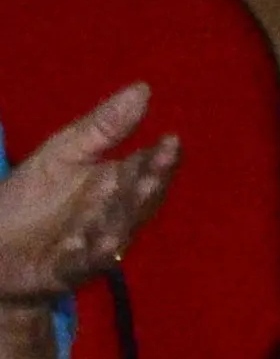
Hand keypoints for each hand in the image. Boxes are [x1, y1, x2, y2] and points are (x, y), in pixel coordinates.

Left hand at [0, 84, 176, 300]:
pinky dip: (89, 256)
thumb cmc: (30, 199)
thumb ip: (104, 127)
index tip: (170, 140)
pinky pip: (82, 264)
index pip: (144, 168)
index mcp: (116, 183)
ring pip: (116, 232)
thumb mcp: (62, 154)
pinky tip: (92, 244)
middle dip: (148, 186)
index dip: (159, 158)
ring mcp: (94, 245)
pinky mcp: (68, 270)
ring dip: (125, 219)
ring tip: (133, 201)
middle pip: (137, 201)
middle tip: (156, 169)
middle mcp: (113, 215)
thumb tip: (144, 88)